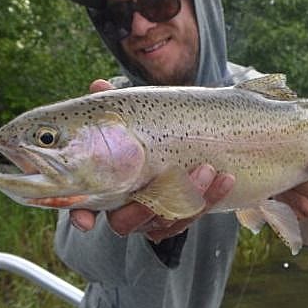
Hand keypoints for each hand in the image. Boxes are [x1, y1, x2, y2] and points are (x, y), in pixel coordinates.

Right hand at [68, 79, 235, 242]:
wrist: (181, 142)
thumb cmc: (141, 130)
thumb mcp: (127, 116)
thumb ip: (112, 105)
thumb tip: (99, 85)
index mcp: (101, 186)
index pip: (82, 209)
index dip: (81, 215)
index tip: (85, 219)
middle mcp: (122, 209)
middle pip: (126, 222)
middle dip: (148, 205)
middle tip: (175, 174)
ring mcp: (151, 217)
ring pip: (165, 220)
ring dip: (190, 197)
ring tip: (209, 169)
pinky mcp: (178, 217)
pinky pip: (191, 216)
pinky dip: (209, 198)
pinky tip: (225, 178)